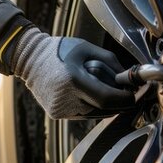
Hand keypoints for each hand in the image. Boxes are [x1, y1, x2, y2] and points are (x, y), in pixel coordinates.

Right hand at [9, 27, 134, 118]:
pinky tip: (88, 93)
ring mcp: (60, 108)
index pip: (107, 98)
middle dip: (119, 103)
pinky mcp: (56, 114)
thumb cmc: (59, 49)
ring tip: (104, 88)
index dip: (125, 98)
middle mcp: (66, 98)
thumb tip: (128, 78)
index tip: (134, 94)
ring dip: (106, 105)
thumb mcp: (86, 48)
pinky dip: (91, 106)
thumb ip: (110, 62)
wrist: (28, 58)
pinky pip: (83, 114)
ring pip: (95, 114)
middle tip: (126, 92)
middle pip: (104, 109)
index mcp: (73, 79)